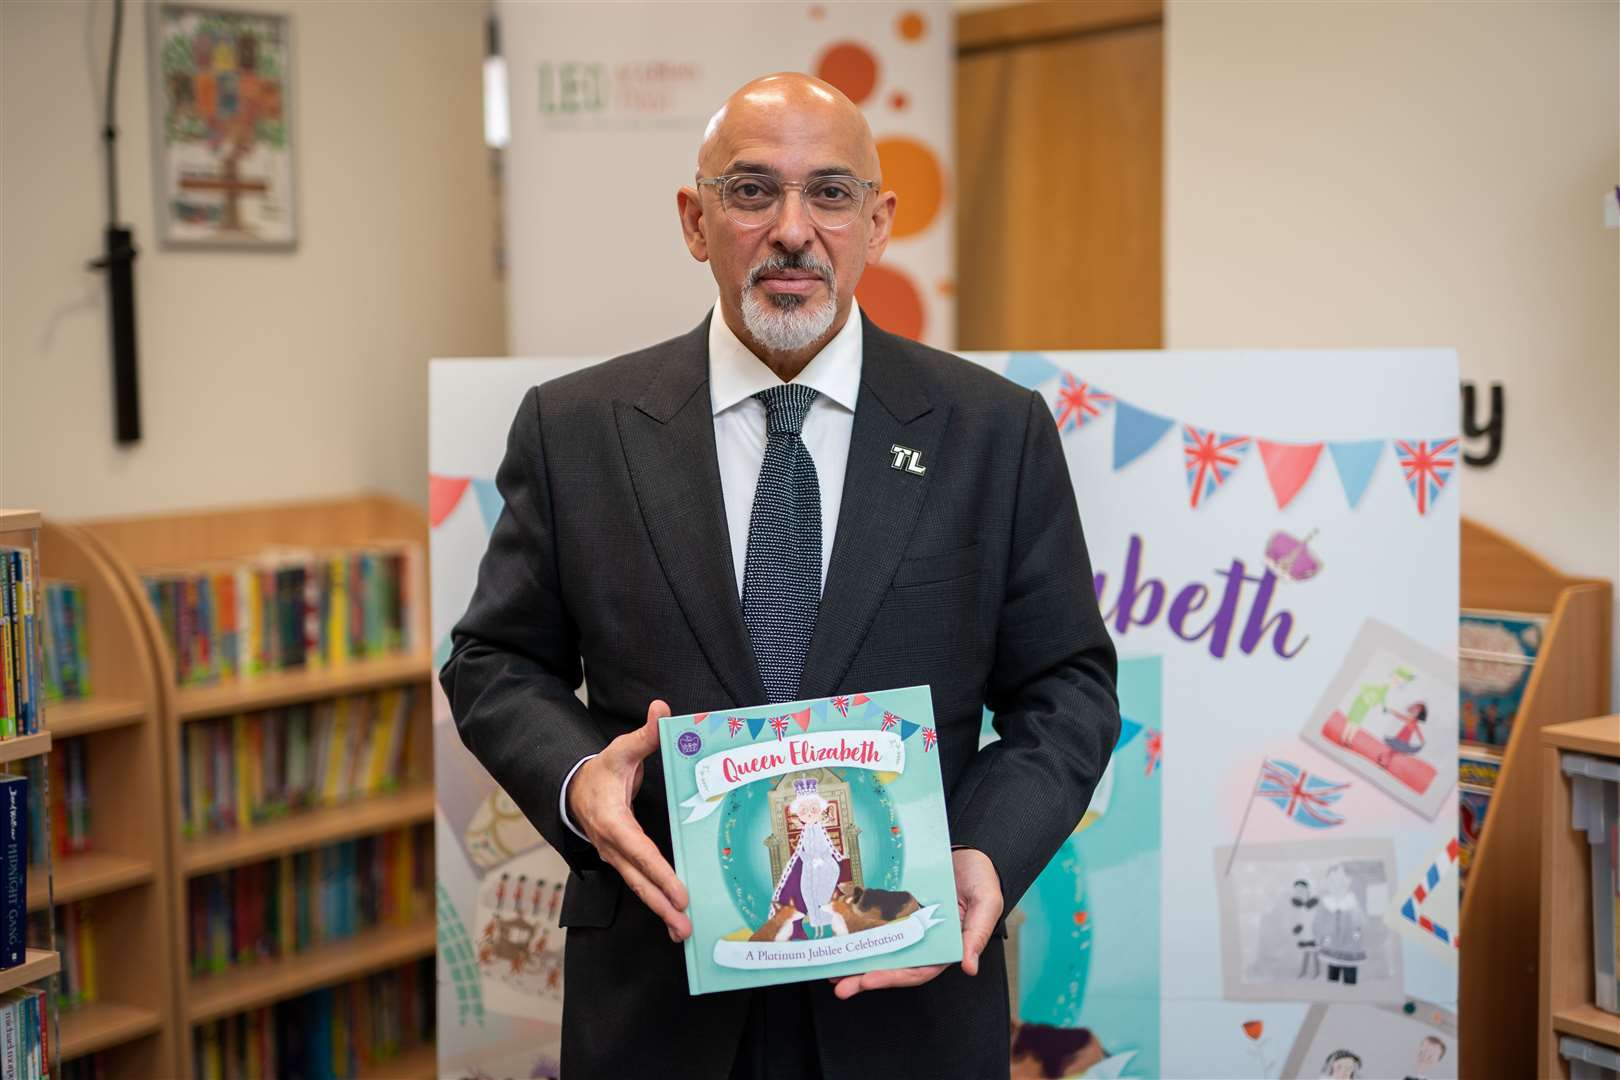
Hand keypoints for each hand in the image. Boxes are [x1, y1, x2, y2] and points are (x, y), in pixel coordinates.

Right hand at [567, 699, 690, 941]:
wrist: (575, 789)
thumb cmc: (602, 770)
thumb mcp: (621, 750)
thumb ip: (644, 735)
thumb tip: (661, 710)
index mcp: (612, 821)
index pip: (639, 851)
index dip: (659, 873)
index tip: (679, 892)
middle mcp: (612, 846)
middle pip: (639, 880)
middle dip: (662, 904)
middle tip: (684, 925)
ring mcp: (615, 857)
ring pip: (639, 888)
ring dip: (660, 911)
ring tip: (683, 933)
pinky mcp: (622, 862)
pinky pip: (641, 885)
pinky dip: (657, 903)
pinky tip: (674, 920)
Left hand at [830, 847, 1002, 999]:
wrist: (969, 851)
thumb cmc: (981, 878)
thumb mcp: (987, 903)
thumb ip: (977, 934)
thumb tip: (969, 967)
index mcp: (946, 946)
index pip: (918, 970)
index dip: (893, 977)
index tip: (870, 980)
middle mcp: (924, 940)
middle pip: (893, 965)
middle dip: (866, 978)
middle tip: (841, 986)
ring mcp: (907, 925)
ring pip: (880, 948)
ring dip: (857, 962)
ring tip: (832, 971)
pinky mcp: (896, 908)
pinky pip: (876, 924)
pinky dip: (859, 933)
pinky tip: (839, 939)